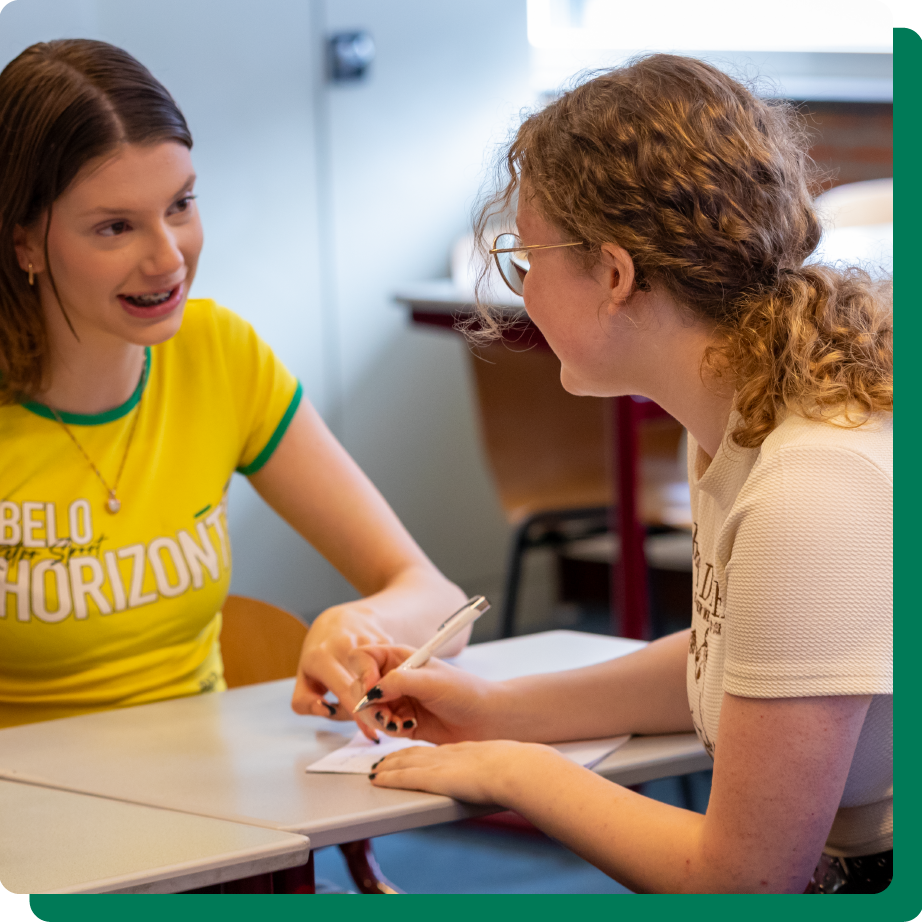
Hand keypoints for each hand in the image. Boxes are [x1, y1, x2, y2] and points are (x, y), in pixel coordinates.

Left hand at [291, 602, 394, 738]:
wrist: (342, 620)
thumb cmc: (322, 654)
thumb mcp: (304, 677)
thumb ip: (305, 702)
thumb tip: (325, 710)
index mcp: (321, 657)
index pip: (344, 691)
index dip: (359, 714)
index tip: (372, 732)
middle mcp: (344, 647)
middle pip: (366, 687)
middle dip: (377, 707)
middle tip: (383, 722)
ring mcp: (366, 640)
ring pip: (380, 679)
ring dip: (383, 693)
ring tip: (379, 699)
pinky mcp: (383, 639)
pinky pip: (391, 668)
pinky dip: (389, 680)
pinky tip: (384, 682)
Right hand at [352, 644, 504, 743]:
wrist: (483, 719)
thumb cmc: (464, 692)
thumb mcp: (430, 681)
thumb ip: (397, 682)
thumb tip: (370, 692)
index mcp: (399, 657)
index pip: (362, 658)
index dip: (362, 673)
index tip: (372, 690)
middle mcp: (394, 677)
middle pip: (360, 687)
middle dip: (368, 703)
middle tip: (386, 714)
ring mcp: (396, 699)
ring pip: (367, 710)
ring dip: (379, 719)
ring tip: (400, 722)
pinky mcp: (400, 720)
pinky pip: (380, 726)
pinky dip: (389, 729)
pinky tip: (408, 727)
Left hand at [370, 739, 552, 804]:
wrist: (515, 769)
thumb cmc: (517, 769)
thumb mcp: (504, 766)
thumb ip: (495, 770)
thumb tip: (503, 778)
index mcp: (465, 751)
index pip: (434, 751)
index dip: (418, 752)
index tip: (407, 753)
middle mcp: (448, 754)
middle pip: (415, 753)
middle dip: (396, 756)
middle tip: (382, 759)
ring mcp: (440, 765)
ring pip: (405, 762)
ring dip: (387, 765)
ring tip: (375, 768)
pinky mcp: (434, 778)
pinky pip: (404, 776)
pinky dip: (388, 777)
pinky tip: (377, 778)